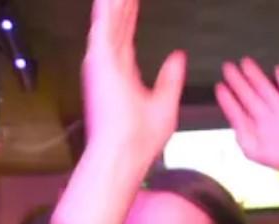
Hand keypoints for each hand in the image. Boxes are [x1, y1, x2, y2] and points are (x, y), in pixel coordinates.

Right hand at [83, 0, 185, 164]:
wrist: (126, 153)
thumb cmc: (141, 140)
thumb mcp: (165, 103)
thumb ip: (170, 78)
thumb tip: (178, 56)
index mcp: (122, 75)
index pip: (125, 37)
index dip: (129, 17)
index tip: (132, 1)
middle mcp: (109, 65)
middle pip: (116, 23)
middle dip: (120, 4)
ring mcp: (102, 61)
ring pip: (108, 18)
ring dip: (113, 2)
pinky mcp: (100, 59)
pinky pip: (104, 21)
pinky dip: (106, 6)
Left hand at [215, 58, 278, 180]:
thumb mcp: (254, 151)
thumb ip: (241, 134)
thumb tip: (232, 119)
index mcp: (256, 131)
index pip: (237, 112)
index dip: (227, 100)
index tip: (219, 86)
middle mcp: (267, 120)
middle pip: (249, 96)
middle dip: (238, 82)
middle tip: (227, 67)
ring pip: (266, 90)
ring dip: (256, 76)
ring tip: (245, 62)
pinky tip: (278, 69)